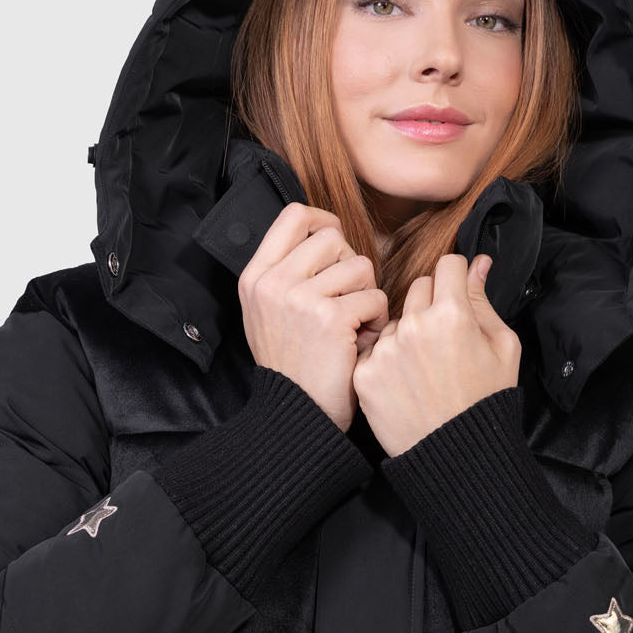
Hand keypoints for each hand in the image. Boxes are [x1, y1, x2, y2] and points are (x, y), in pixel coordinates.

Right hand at [238, 203, 388, 432]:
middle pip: (332, 238)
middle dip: (350, 267)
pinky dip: (376, 319)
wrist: (296, 416)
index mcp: (255, 277)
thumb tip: (323, 234)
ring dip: (366, 295)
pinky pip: (373, 296)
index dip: (324, 221)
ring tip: (354, 326)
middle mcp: (272, 283)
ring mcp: (298, 298)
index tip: (336, 244)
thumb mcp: (269, 315)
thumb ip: (286, 274)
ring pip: (359, 265)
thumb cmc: (293, 367)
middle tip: (346, 301)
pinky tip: (361, 341)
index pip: (294, 216)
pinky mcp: (329, 317)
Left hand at [352, 253, 520, 456]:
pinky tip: (406, 383)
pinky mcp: (365, 374)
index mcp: (452, 315)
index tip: (457, 291)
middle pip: (419, 287)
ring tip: (425, 368)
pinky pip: (375, 350)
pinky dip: (388, 360)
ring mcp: (385, 351)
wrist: (456, 456)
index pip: (447, 265)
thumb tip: (477, 263)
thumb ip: (484, 300)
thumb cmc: (486, 402)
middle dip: (432, 303)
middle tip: (445, 338)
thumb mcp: (503, 348)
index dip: (456, 276)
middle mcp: (414, 326)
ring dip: (408, 333)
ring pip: (396, 320)